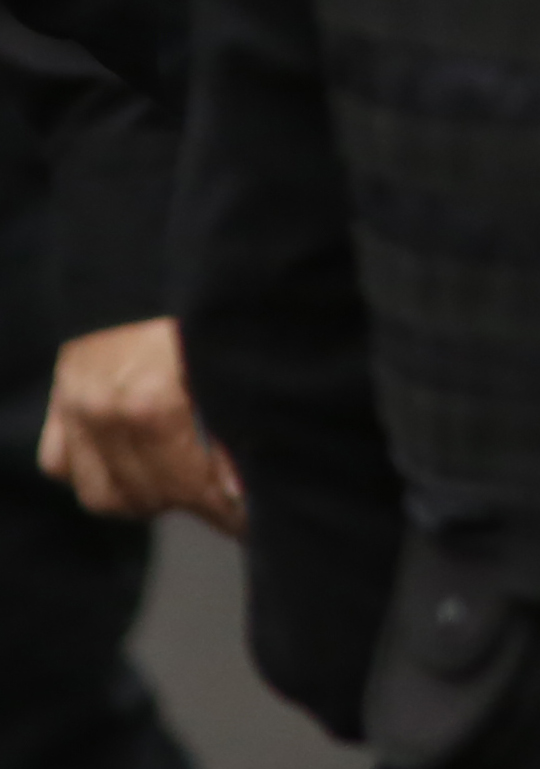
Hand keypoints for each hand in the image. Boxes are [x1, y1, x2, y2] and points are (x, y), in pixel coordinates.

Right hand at [36, 318, 245, 532]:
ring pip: (105, 495)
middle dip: (197, 504)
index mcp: (153, 402)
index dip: (230, 510)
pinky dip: (98, 474)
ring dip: (148, 497)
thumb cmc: (199, 302)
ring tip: (186, 482)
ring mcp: (74, 411)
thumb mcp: (233, 355)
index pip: (193, 486)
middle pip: (152, 496)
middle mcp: (103, 414)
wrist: (141, 250)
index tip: (254, 518)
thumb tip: (245, 485)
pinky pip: (64, 466)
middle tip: (231, 499)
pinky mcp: (57, 404)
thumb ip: (237, 420)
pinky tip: (135, 463)